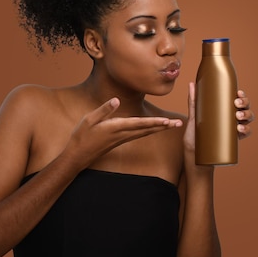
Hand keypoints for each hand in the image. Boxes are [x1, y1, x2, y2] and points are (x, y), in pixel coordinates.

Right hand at [66, 97, 182, 166]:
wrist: (78, 156)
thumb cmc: (82, 136)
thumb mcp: (89, 120)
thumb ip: (104, 110)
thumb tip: (116, 100)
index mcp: (116, 128)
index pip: (139, 124)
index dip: (154, 122)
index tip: (166, 121)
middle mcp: (122, 134)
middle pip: (147, 129)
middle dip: (164, 126)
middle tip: (179, 123)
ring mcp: (123, 138)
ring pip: (145, 133)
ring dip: (159, 128)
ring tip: (172, 125)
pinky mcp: (121, 140)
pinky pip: (139, 134)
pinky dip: (150, 130)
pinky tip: (155, 128)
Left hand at [183, 83, 254, 151]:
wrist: (194, 151)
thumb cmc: (196, 132)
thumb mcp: (194, 115)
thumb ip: (194, 100)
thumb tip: (192, 84)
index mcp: (226, 108)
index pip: (238, 99)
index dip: (241, 95)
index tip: (238, 92)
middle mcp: (233, 117)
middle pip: (245, 107)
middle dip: (244, 103)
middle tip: (236, 103)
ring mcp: (235, 127)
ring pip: (248, 118)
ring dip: (247, 115)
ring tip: (238, 116)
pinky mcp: (235, 139)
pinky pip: (246, 132)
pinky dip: (246, 129)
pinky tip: (240, 128)